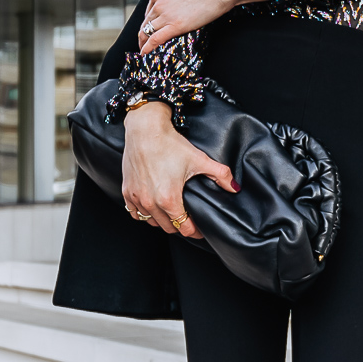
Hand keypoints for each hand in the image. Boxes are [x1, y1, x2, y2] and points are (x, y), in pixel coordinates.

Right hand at [121, 101, 238, 237]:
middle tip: (188, 221)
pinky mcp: (127, 191)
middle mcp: (151, 202)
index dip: (194, 231)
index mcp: (169, 199)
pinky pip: (134, 213)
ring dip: (162, 221)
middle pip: (168, 228)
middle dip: (180, 226)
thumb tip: (235, 187)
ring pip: (151, 221)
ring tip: (171, 214)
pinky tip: (151, 207)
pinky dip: (144, 213)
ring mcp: (137, 198)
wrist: (145, 129)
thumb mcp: (199, 159)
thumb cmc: (169, 144)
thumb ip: (220, 175)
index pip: (183, 228)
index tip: (199, 230)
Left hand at [139, 0, 278, 53]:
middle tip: (143, 41)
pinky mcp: (175, 26)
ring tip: (143, 49)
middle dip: (143, 32)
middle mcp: (159, 3)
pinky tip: (145, 53)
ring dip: (143, 41)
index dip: (148, 19)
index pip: (149, 9)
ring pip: (147, 31)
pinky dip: (148, 47)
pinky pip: (155, 39)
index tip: (149, 26)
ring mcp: (166, 15)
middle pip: (146, 21)